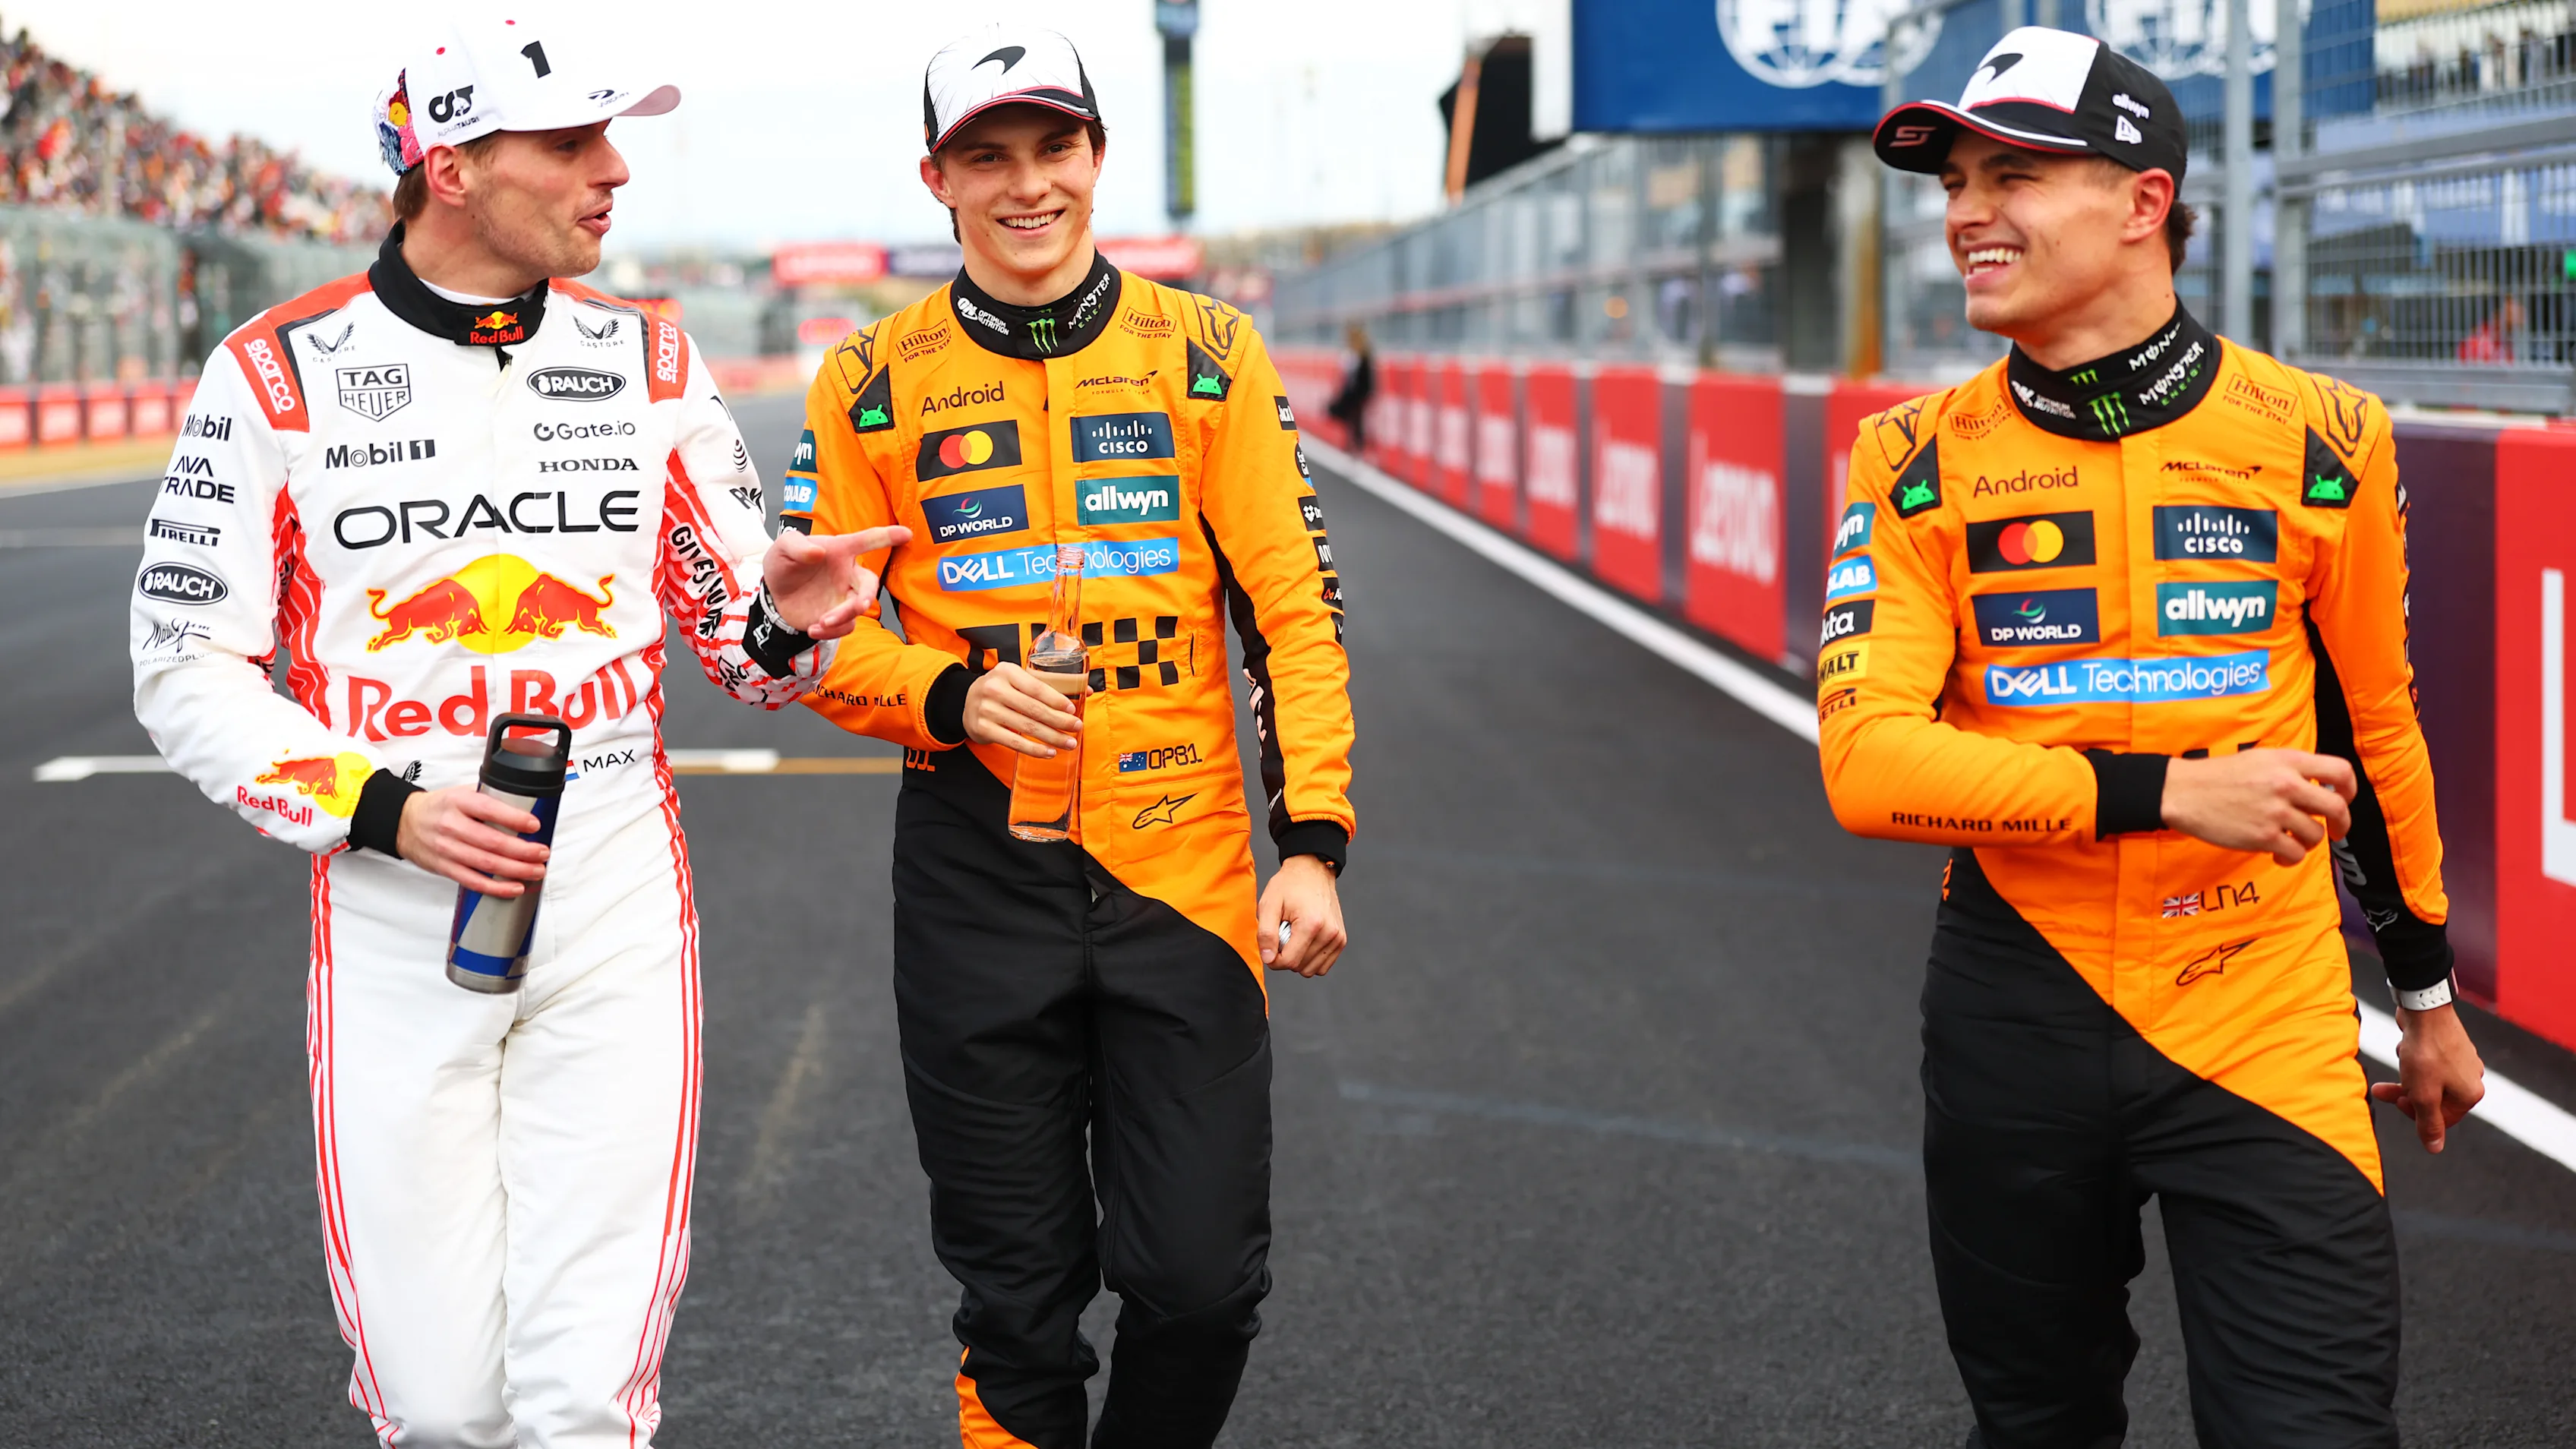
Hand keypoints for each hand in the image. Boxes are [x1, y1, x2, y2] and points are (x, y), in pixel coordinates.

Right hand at [395, 786, 547, 896]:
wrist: (404, 822)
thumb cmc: (440, 808)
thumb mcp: (462, 793)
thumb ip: (489, 797)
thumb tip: (526, 804)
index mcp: (458, 802)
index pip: (489, 810)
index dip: (515, 819)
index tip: (534, 825)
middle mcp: (451, 825)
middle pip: (492, 842)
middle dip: (523, 850)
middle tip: (542, 852)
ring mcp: (446, 849)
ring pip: (485, 864)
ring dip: (515, 870)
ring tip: (536, 870)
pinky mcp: (444, 868)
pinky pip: (473, 881)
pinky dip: (496, 887)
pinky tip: (515, 887)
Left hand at [762, 526, 910, 638]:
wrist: (775, 595)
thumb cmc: (785, 564)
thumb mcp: (783, 548)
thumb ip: (797, 546)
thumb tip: (818, 552)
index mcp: (840, 550)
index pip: (867, 540)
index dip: (887, 536)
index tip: (906, 533)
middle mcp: (848, 574)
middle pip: (870, 584)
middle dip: (867, 596)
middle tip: (860, 606)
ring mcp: (845, 597)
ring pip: (858, 609)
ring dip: (843, 617)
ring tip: (820, 622)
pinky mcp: (839, 617)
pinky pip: (846, 627)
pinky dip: (831, 631)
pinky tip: (813, 628)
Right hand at [962, 663, 1085, 757]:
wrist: (966, 702)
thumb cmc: (1001, 690)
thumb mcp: (1018, 679)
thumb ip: (1047, 684)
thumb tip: (1086, 690)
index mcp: (1006, 671)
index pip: (1036, 687)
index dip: (1056, 700)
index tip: (1072, 710)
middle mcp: (994, 688)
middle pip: (1034, 709)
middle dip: (1059, 721)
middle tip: (1076, 728)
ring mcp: (987, 710)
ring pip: (1027, 727)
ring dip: (1051, 737)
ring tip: (1068, 743)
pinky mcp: (983, 729)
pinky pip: (1014, 742)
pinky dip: (1034, 749)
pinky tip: (1048, 752)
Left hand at [1259, 855, 1346, 977]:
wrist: (1312, 871)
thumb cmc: (1289, 885)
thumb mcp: (1268, 905)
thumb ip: (1265, 934)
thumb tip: (1268, 959)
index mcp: (1311, 924)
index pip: (1289, 962)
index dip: (1273, 959)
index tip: (1270, 945)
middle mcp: (1329, 933)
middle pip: (1300, 967)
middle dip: (1287, 955)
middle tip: (1285, 932)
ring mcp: (1338, 938)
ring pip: (1311, 970)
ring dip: (1299, 957)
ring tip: (1296, 934)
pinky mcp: (1341, 940)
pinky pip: (1323, 966)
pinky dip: (1311, 959)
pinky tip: (1305, 940)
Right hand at [2161, 749, 2355, 864]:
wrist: (2183, 792)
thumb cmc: (2218, 777)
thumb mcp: (2259, 759)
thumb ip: (2290, 769)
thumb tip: (2320, 790)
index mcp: (2287, 761)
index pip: (2340, 770)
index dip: (2350, 788)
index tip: (2345, 799)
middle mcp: (2286, 784)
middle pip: (2337, 807)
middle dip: (2342, 824)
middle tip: (2336, 832)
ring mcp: (2276, 811)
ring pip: (2316, 834)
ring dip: (2308, 842)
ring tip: (2292, 842)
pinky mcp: (2263, 836)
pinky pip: (2295, 853)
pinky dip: (2291, 859)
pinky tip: (2278, 856)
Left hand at [2369, 1003, 2485, 1153]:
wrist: (2425, 1009)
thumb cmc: (2426, 1053)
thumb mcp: (2423, 1095)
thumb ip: (2428, 1123)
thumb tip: (2434, 1148)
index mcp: (2470, 1094)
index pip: (2442, 1120)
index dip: (2417, 1115)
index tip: (2399, 1102)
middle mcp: (2471, 1078)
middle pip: (2433, 1099)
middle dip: (2405, 1093)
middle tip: (2381, 1090)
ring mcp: (2461, 1060)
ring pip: (2427, 1080)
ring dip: (2406, 1074)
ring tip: (2400, 1057)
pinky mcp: (2449, 1046)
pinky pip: (2426, 1062)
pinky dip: (2412, 1058)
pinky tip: (2405, 1046)